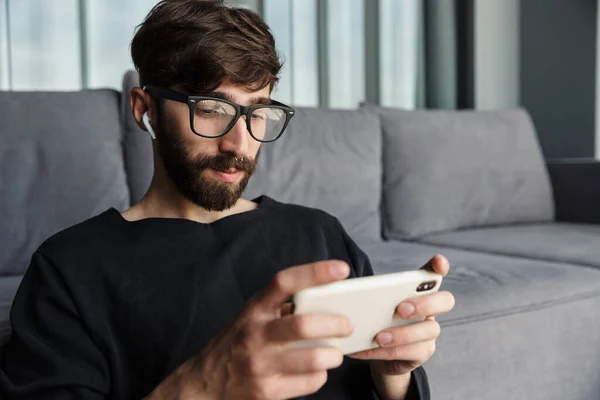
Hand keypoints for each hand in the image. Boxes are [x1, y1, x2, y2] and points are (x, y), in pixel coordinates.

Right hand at [146, 260, 353, 399]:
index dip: (315, 272)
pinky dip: (319, 376)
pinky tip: (316, 371)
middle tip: (347, 325)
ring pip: (311, 358)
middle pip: (303, 325)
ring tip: (336, 353)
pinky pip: (308, 383)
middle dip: (334, 324)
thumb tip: (325, 297)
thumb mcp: (253, 315)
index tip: (341, 268)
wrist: (206, 381)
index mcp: (255, 308)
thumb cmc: (238, 342)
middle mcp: (255, 334)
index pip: (285, 282)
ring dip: (332, 355)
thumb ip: (281, 305)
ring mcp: (260, 364)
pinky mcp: (266, 391)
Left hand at [348, 255, 454, 397]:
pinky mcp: (422, 353)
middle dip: (424, 303)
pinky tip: (363, 350)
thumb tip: (346, 288)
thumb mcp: (374, 304)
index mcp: (419, 291)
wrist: (378, 353)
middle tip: (400, 309)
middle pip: (445, 301)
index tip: (438, 263)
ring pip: (428, 330)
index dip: (440, 267)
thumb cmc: (377, 319)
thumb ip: (371, 294)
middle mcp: (431, 310)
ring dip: (402, 334)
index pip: (435, 274)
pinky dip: (383, 352)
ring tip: (378, 337)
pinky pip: (408, 353)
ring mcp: (429, 332)